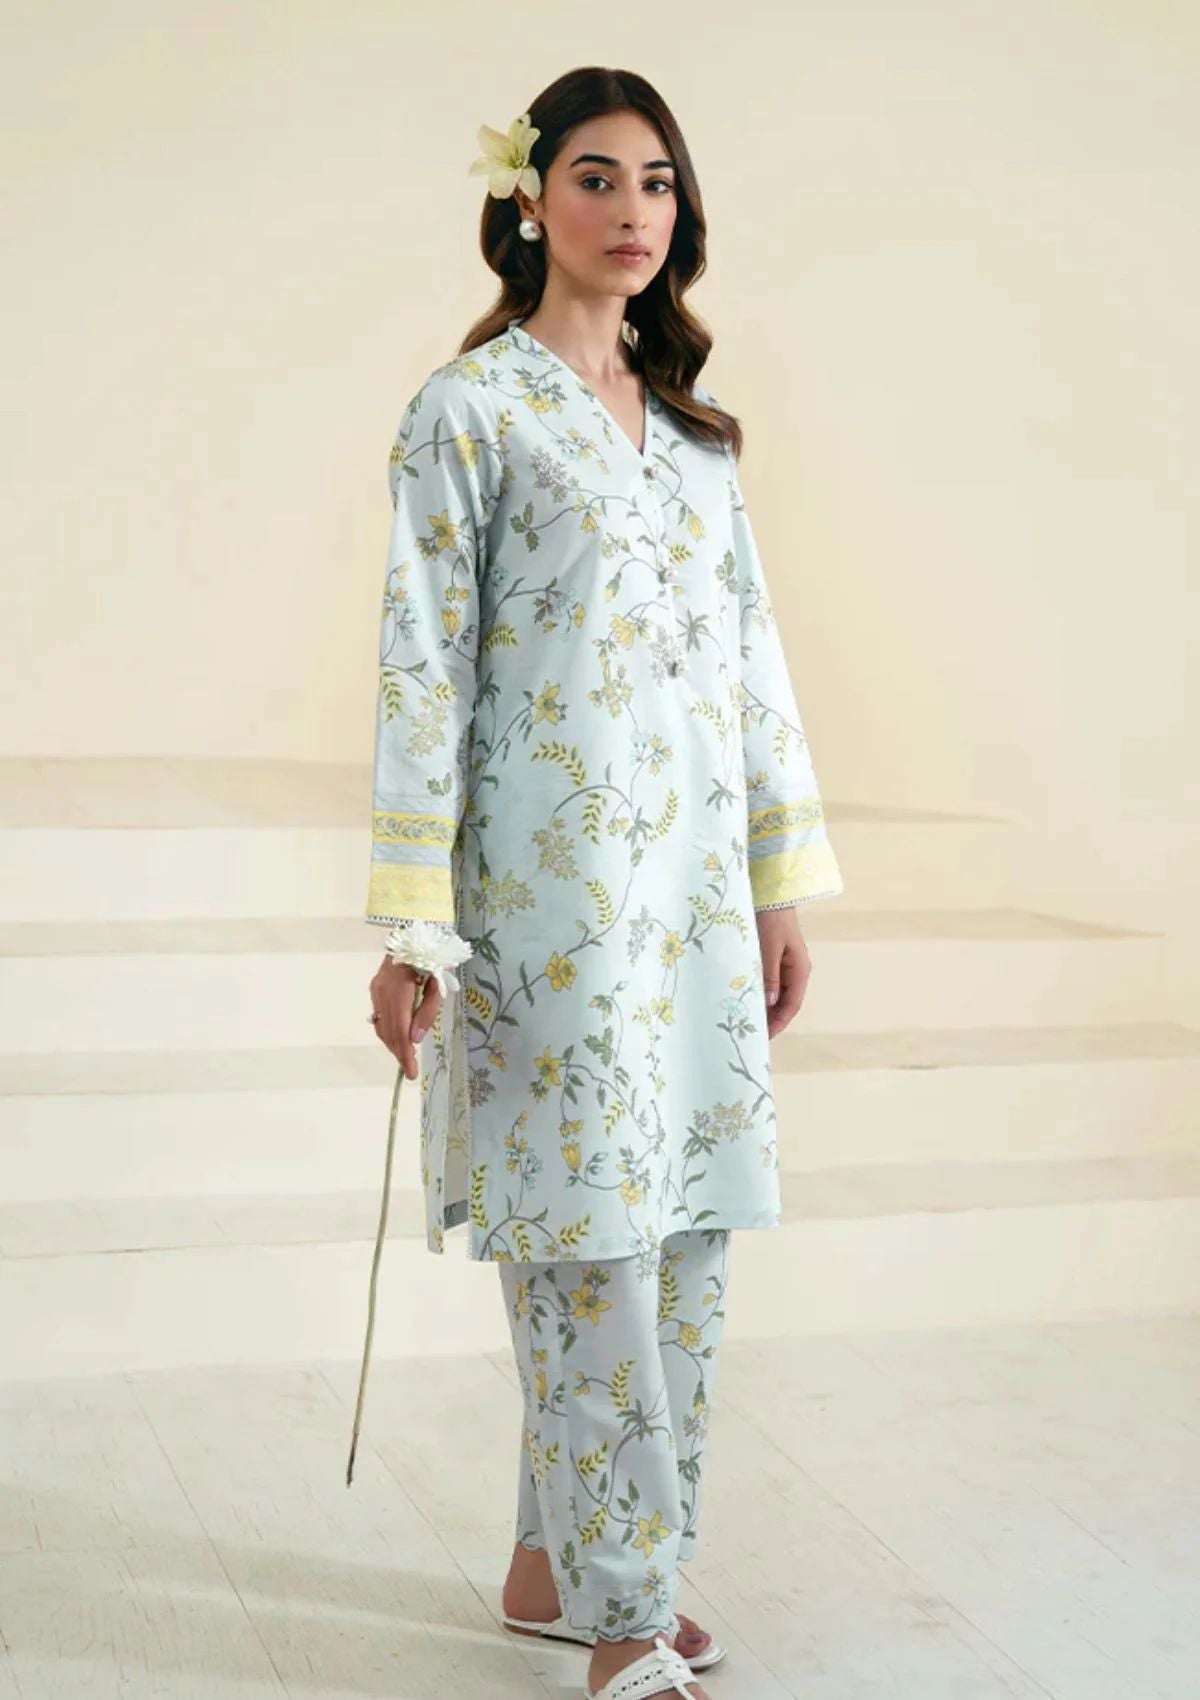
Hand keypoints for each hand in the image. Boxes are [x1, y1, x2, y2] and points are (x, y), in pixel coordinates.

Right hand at [369, 955, 443, 1079]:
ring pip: (381, 1026)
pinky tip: (398, 1038)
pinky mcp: (374, 990)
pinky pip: (379, 1017)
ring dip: (393, 1043)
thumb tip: (415, 1039)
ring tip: (406, 1056)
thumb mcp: (437, 984)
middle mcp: (382, 992)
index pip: (400, 1030)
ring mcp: (376, 990)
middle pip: (388, 1032)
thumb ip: (427, 1011)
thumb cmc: (431, 958)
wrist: (412, 934)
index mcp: (399, 989)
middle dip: (399, 1052)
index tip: (411, 1072)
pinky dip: (388, 1031)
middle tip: (410, 1068)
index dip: (404, 1054)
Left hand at [756, 907, 810, 1038]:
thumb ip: (769, 975)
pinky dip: (760, 993)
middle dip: (771, 1019)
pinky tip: (748, 999)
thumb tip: (769, 1003)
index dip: (778, 1022)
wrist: (771, 892)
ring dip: (765, 1007)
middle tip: (752, 1034)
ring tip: (748, 1020)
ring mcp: (785, 964)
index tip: (764, 1037)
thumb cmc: (771, 918)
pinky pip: (769, 982)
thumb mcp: (769, 948)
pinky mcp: (774, 957)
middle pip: (784, 1002)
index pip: (791, 1005)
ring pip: (776, 994)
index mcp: (800, 969)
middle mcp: (795, 970)